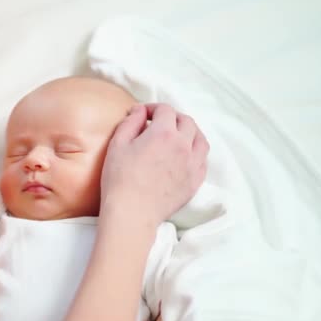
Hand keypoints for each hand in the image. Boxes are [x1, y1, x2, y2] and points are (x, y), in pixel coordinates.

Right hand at [101, 103, 208, 224]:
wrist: (132, 212)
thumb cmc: (120, 178)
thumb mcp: (118, 144)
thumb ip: (130, 122)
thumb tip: (139, 110)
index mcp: (164, 133)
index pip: (165, 110)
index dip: (153, 108)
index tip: (143, 114)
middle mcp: (183, 145)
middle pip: (187, 121)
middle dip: (173, 117)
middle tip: (159, 123)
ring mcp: (192, 164)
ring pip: (200, 139)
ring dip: (190, 132)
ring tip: (177, 136)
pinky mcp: (195, 181)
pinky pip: (203, 160)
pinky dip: (196, 152)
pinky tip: (185, 156)